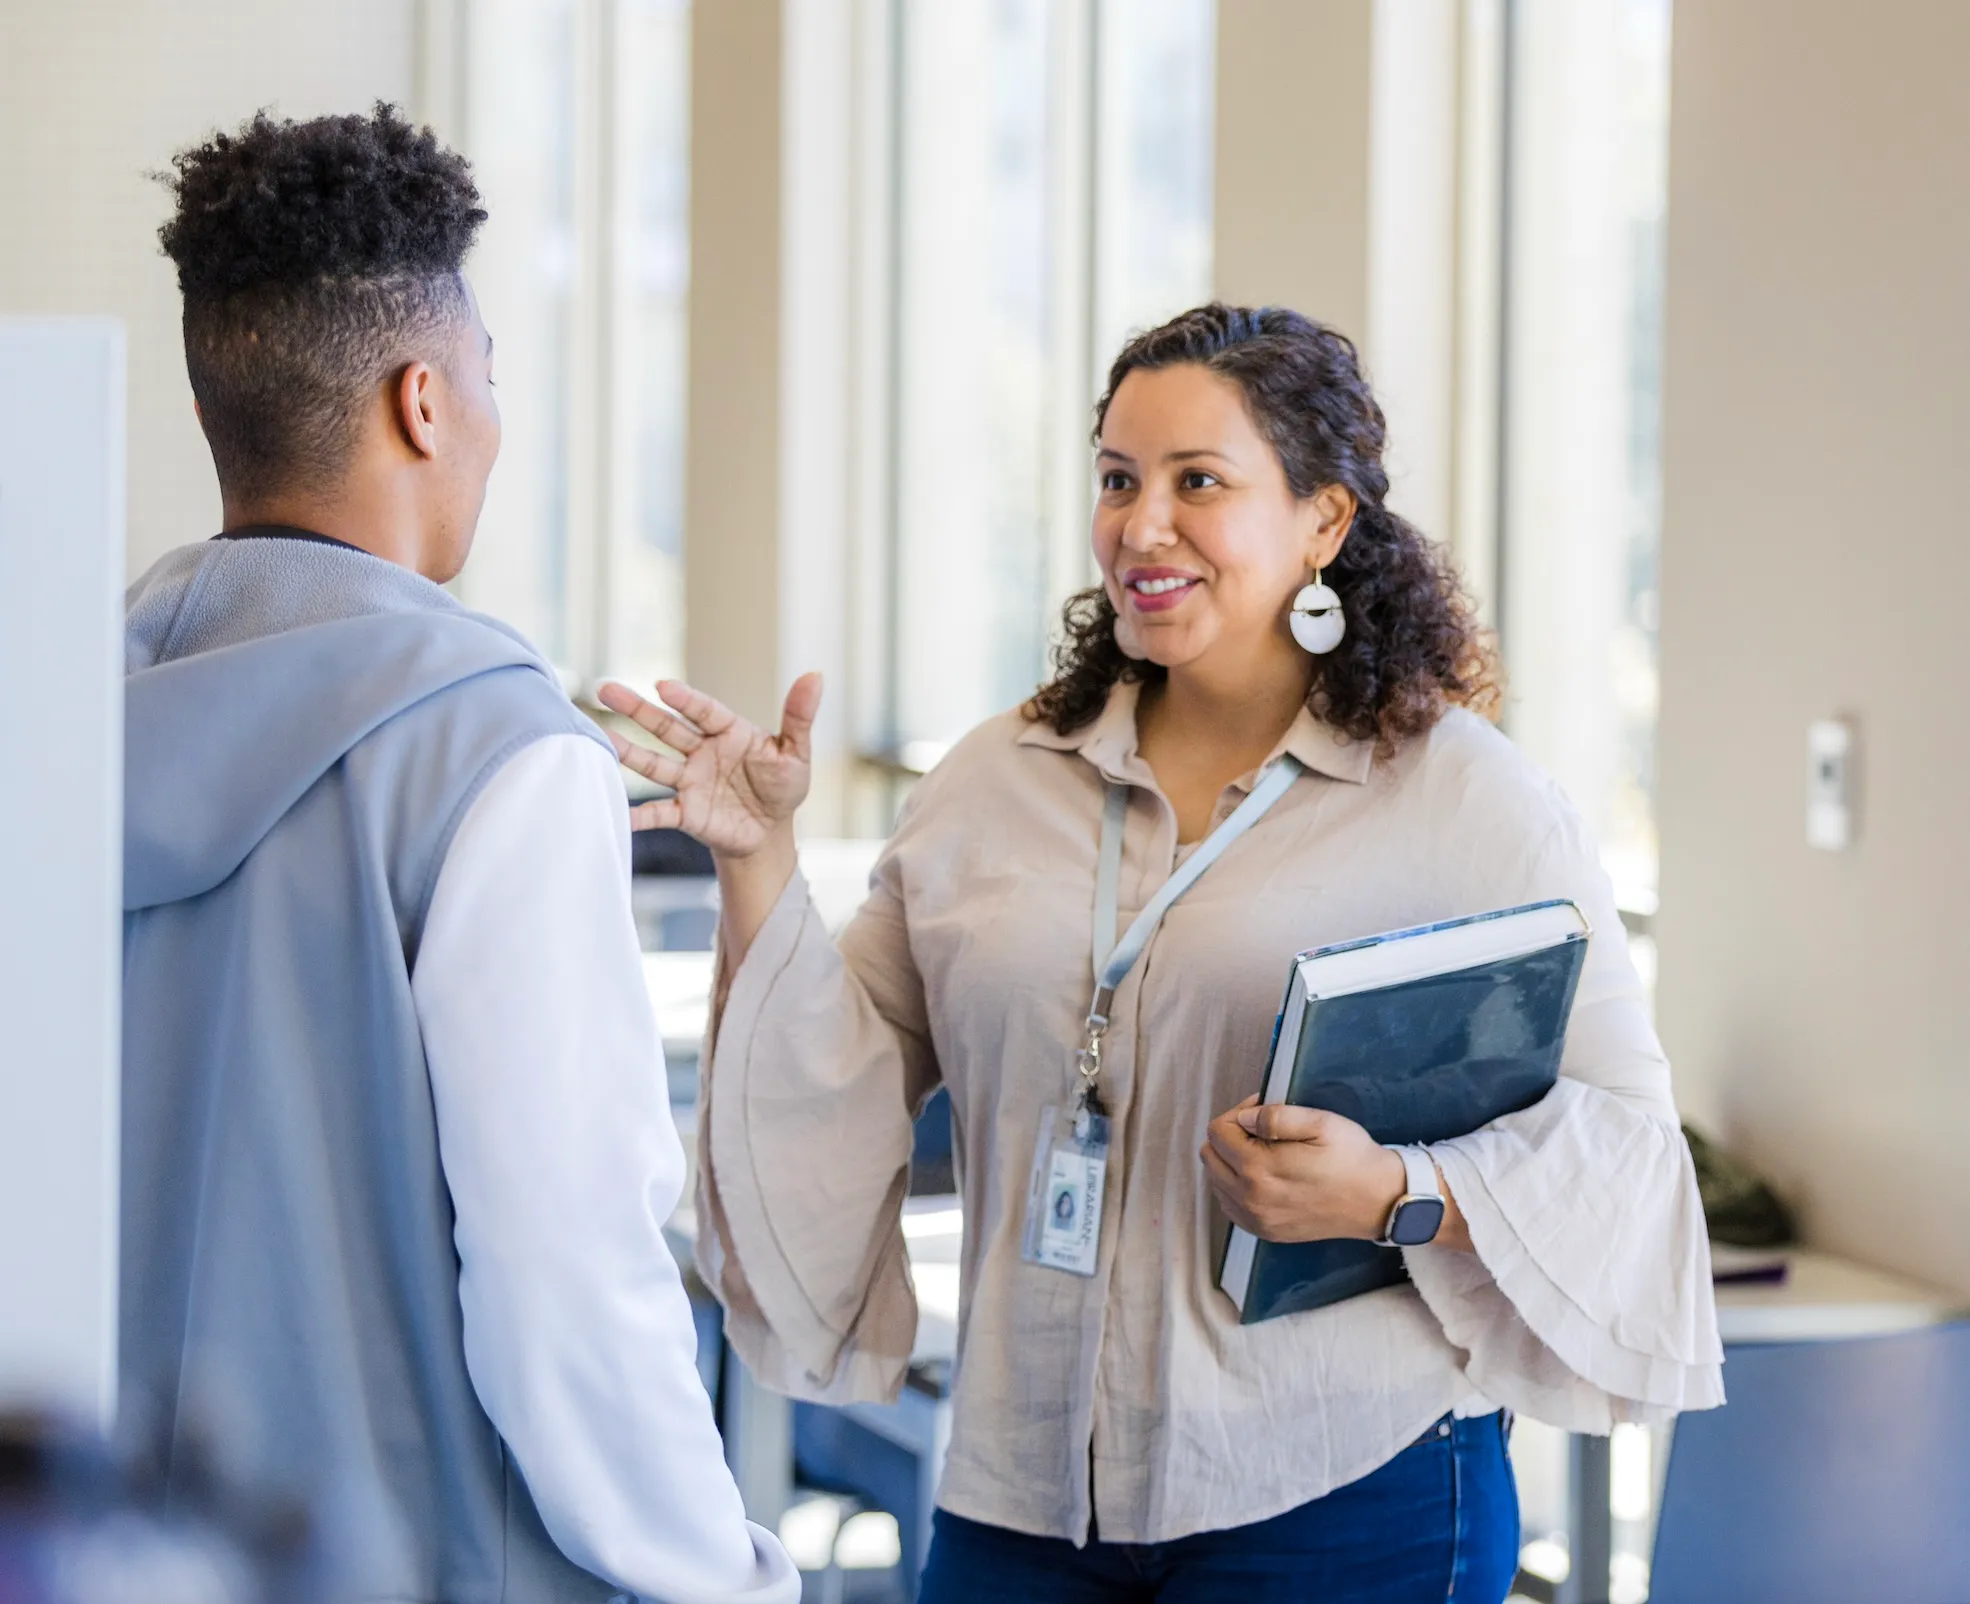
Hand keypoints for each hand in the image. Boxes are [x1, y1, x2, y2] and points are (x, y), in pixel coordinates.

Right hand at [596, 674, 821, 856]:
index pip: (703, 711)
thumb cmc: (782, 786)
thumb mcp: (795, 753)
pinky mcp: (686, 813)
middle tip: (607, 690)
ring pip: (654, 764)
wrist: (769, 832)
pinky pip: (660, 813)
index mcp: (727, 732)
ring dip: (628, 753)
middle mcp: (701, 752)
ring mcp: (689, 781)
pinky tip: (619, 815)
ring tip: (601, 739)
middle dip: (636, 710)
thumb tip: (816, 676)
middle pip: (666, 728)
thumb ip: (799, 717)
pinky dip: (640, 816)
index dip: (685, 699)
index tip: (663, 686)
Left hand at [1201, 1097, 1406, 1242]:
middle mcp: (1250, 1199)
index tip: (1263, 1110)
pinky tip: (1264, 1175)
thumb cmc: (1352, 1158)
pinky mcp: (1264, 1231)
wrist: (1378, 1202)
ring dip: (1231, 1161)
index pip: (1218, 1131)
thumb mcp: (1320, 1122)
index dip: (1239, 1113)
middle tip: (1262, 1129)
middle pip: (1210, 1155)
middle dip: (1230, 1135)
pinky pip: (1229, 1204)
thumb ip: (1275, 1117)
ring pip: (1216, 1180)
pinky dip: (1237, 1186)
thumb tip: (1244, 1119)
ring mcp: (1256, 1219)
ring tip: (1266, 1151)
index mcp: (1260, 1169)